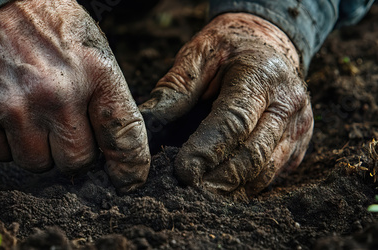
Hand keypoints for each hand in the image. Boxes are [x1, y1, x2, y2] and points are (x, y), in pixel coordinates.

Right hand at [0, 0, 149, 191]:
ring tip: (33, 114)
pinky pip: (0, 155)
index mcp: (94, 74)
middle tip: (63, 124)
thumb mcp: (94, 53)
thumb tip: (116, 154)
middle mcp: (55, 94)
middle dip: (73, 150)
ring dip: (38, 148)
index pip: (122, 135)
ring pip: (36, 164)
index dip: (130, 165)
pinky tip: (8, 112)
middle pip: (75, 162)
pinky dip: (6, 142)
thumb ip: (107, 101)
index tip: (129, 179)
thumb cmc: (50, 29)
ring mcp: (14, 107)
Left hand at [139, 13, 312, 195]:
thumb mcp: (199, 53)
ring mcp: (298, 128)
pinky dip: (244, 187)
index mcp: (261, 76)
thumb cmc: (228, 50)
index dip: (207, 150)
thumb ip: (176, 87)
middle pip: (254, 153)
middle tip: (187, 190)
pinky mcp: (298, 146)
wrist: (268, 46)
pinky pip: (271, 177)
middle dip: (218, 178)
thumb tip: (147, 123)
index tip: (182, 171)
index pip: (234, 121)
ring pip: (265, 171)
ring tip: (200, 193)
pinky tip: (220, 188)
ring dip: (231, 188)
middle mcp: (287, 103)